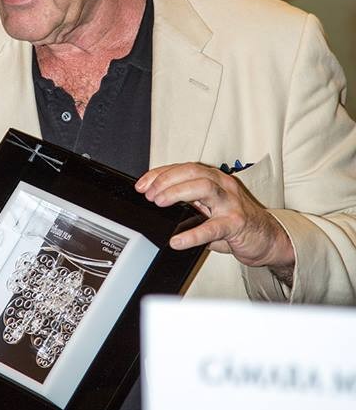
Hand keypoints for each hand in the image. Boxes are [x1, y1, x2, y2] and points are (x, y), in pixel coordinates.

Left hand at [136, 162, 294, 283]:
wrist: (268, 238)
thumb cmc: (236, 221)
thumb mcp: (210, 208)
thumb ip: (189, 205)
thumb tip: (157, 204)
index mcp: (214, 179)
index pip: (183, 169)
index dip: (159, 174)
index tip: (141, 185)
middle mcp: (223, 185)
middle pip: (192, 172)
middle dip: (166, 180)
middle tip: (149, 194)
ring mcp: (231, 203)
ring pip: (204, 187)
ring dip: (178, 192)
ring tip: (160, 202)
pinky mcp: (237, 224)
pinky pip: (213, 228)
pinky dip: (193, 234)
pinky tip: (178, 240)